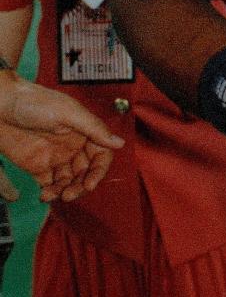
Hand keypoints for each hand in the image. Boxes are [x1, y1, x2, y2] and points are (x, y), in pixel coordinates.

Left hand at [0, 76, 123, 202]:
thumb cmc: (34, 101)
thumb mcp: (68, 113)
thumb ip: (94, 129)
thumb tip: (119, 143)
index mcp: (83, 130)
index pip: (100, 155)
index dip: (98, 171)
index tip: (90, 183)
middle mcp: (72, 145)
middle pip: (85, 172)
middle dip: (81, 185)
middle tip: (71, 194)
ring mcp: (55, 156)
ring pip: (69, 181)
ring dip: (66, 191)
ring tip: (56, 195)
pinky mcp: (37, 165)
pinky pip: (49, 184)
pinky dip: (50, 192)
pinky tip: (45, 195)